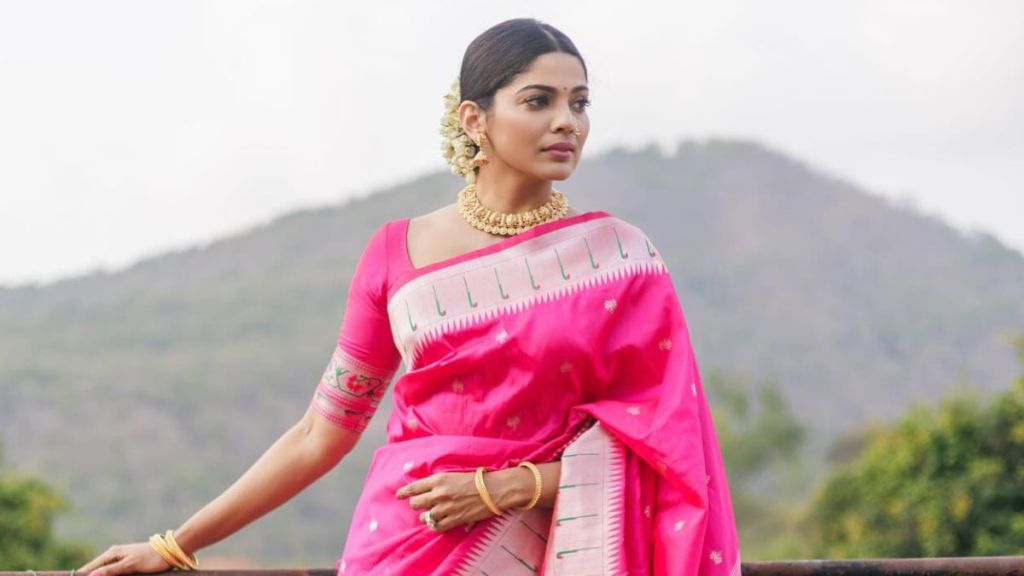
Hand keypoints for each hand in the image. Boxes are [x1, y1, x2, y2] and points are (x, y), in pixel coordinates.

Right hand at [78, 542, 170, 575]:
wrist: (172, 550)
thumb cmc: (152, 558)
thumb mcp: (130, 565)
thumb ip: (111, 571)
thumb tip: (91, 575)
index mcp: (112, 554)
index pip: (89, 567)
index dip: (79, 575)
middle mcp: (114, 555)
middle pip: (95, 570)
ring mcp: (121, 559)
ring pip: (104, 571)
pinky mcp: (129, 564)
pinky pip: (113, 572)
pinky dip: (108, 575)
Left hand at [396, 468, 528, 532]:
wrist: (493, 490)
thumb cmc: (476, 480)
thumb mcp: (453, 475)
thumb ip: (438, 482)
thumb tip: (424, 488)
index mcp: (438, 479)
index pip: (414, 487)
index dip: (404, 492)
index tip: (399, 495)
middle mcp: (439, 493)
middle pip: (416, 503)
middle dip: (417, 504)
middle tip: (422, 504)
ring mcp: (445, 508)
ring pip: (425, 516)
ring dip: (427, 516)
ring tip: (433, 513)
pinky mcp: (454, 519)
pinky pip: (437, 527)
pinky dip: (436, 525)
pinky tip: (438, 522)